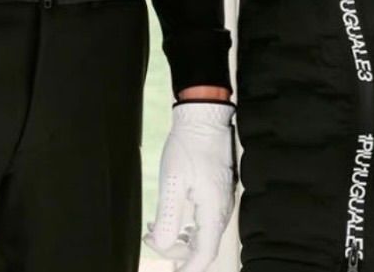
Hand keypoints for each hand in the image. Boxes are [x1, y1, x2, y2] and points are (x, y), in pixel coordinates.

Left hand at [144, 102, 236, 271]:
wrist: (204, 116)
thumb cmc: (189, 144)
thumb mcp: (173, 181)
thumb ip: (168, 217)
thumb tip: (162, 246)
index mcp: (214, 209)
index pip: (204, 253)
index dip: (188, 268)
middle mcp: (222, 208)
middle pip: (203, 246)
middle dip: (177, 251)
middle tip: (151, 240)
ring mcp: (222, 199)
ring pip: (203, 233)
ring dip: (180, 237)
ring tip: (155, 229)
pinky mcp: (218, 191)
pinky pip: (205, 219)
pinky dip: (187, 225)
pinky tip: (170, 217)